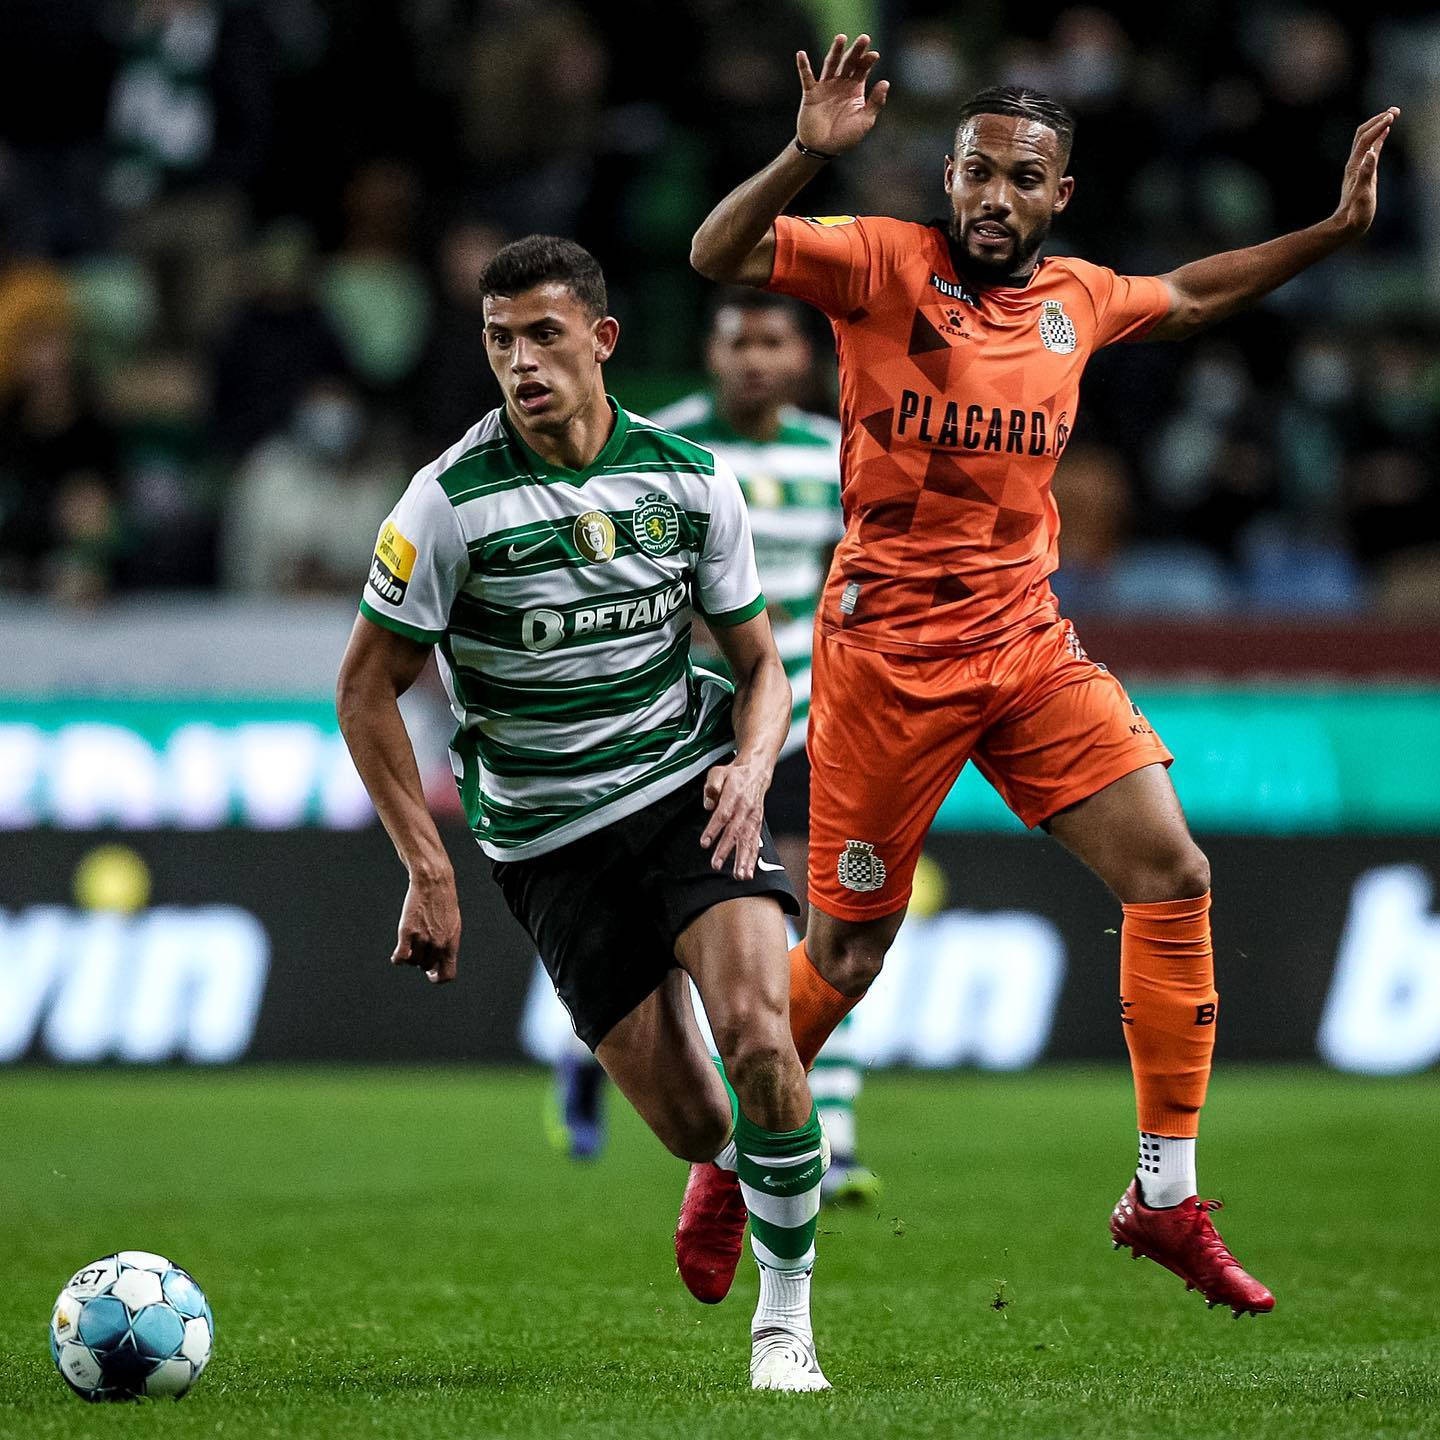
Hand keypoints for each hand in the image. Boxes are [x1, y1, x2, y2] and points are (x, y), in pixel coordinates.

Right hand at [391, 869, 460, 983]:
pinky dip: (397, 959)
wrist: (435, 883)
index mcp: (451, 944)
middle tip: (418, 948)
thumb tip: (438, 964)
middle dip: (421, 960)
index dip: (437, 977)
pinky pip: (400, 957)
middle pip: (425, 967)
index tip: (431, 972)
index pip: (447, 975)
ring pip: (412, 961)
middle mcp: (438, 944)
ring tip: (411, 943)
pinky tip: (396, 954)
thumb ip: (447, 944)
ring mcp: (423, 938)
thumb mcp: (453, 926)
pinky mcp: (408, 931)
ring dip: (410, 956)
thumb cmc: (443, 903)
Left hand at [699, 758, 769, 878]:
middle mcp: (745, 809)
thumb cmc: (733, 775)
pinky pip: (755, 843)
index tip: (704, 843)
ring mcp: (753, 818)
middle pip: (735, 832)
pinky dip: (752, 859)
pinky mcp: (757, 825)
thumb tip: (708, 804)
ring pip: (748, 841)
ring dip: (744, 860)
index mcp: (734, 796)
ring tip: (739, 876)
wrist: (756, 772)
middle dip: (726, 850)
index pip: (722, 814)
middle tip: (716, 864)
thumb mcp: (718, 772)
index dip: (713, 829)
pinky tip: (748, 872)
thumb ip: (712, 786)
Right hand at [796, 33, 888, 156]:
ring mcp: (825, 87)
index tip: (874, 55)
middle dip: (856, 51)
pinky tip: (801, 54)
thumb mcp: (864, 122)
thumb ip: (875, 103)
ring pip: (831, 64)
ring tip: (841, 38)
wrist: (822, 149)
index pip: (862, 69)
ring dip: (836, 51)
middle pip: (849, 62)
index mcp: (855, 89)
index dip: (868, 61)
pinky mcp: (811, 93)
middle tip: (864, 38)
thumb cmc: (845, 138)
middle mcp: (841, 84)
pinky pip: (807, 77)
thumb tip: (885, 82)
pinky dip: (803, 66)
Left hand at [1332, 107, 1397, 237]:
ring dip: (1378, 126)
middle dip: (1378, 120)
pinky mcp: (1364, 172)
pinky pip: (1371, 150)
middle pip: (1363, 134)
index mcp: (1355, 166)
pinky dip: (1379, 138)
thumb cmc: (1356, 213)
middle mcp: (1355, 164)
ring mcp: (1359, 167)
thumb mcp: (1362, 194)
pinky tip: (1386, 133)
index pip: (1366, 140)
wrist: (1347, 225)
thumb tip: (1371, 153)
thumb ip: (1366, 173)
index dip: (1378, 126)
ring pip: (1366, 140)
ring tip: (1393, 115)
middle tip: (1395, 110)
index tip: (1392, 116)